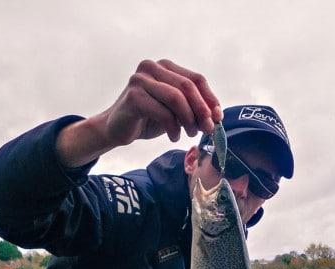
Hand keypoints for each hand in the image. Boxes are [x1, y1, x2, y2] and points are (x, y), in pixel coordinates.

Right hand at [56, 59, 222, 166]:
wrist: (116, 129)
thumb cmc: (147, 119)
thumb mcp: (175, 111)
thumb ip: (193, 108)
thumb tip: (216, 116)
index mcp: (165, 66)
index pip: (196, 79)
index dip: (210, 99)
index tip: (218, 117)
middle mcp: (152, 67)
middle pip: (188, 87)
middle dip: (202, 110)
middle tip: (208, 129)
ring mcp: (141, 79)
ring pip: (177, 98)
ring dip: (188, 120)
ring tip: (189, 134)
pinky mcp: (133, 96)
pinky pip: (163, 112)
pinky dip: (173, 127)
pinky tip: (173, 136)